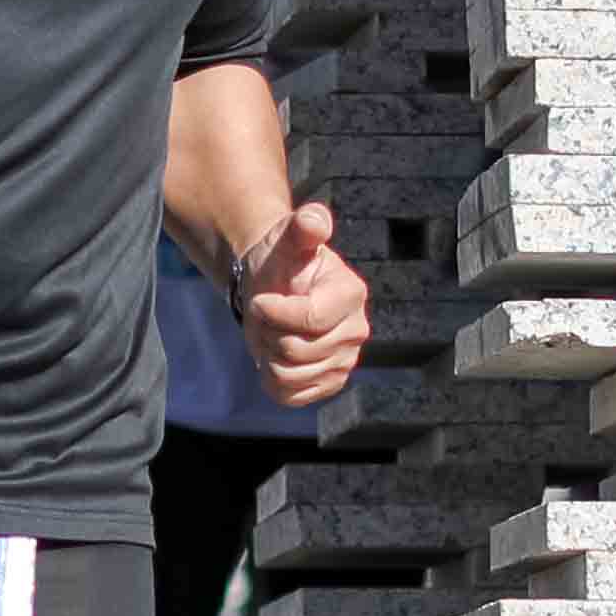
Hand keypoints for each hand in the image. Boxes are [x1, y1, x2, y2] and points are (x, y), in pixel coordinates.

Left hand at [233, 199, 366, 406]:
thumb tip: (314, 221)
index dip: (273, 312)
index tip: (260, 299)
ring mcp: (344, 362)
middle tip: (267, 314)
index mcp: (351, 294)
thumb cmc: (281, 259)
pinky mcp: (327, 384)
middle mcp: (355, 331)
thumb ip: (302, 226)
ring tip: (272, 331)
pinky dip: (271, 378)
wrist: (273, 287)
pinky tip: (275, 355)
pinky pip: (289, 395)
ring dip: (267, 353)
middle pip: (295, 350)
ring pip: (288, 374)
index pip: (309, 319)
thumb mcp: (288, 238)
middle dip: (267, 331)